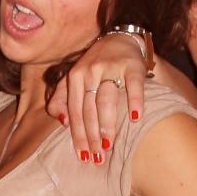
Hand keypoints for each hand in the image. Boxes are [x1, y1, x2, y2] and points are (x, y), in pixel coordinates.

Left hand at [46, 37, 147, 163]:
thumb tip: (61, 122)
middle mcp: (90, 71)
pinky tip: (135, 118)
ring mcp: (110, 67)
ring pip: (106, 100)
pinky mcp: (132, 65)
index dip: (78, 135)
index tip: (83, 155)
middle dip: (91, 136)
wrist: (120, 38)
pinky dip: (135, 101)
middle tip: (97, 157)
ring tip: (108, 144)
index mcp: (75, 77)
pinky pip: (133, 85)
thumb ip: (62, 97)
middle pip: (88, 109)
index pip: (74, 111)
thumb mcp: (74, 78)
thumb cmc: (95, 65)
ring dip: (106, 124)